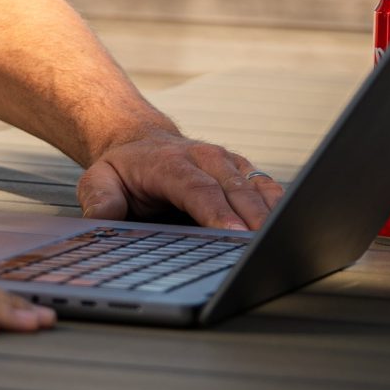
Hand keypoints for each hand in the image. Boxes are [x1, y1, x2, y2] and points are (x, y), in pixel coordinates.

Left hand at [78, 131, 281, 229]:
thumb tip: (104, 219)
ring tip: (287, 242)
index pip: (198, 189)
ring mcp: (228, 164)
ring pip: (257, 188)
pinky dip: (281, 208)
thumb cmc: (122, 169)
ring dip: (274, 214)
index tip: (234, 236)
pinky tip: (292, 228)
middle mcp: (205, 158)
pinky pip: (268, 189)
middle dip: (254, 220)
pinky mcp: (243, 172)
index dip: (218, 213)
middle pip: (235, 190)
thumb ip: (99, 199)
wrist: (139, 141)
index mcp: (170, 163)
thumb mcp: (98, 181)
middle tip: (267, 249)